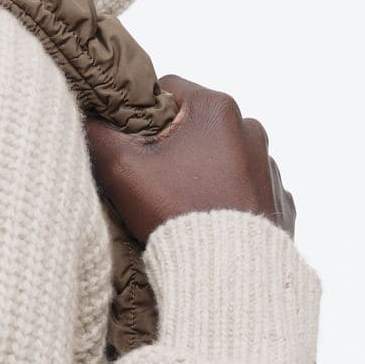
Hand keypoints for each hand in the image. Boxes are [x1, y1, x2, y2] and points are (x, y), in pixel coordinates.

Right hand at [84, 74, 296, 245]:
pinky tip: (213, 222)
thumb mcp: (122, 170)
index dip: (142, 115)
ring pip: (223, 158)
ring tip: (184, 206)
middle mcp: (251, 129)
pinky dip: (229, 200)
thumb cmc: (176, 213)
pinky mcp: (278, 201)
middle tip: (155, 182)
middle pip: (197, 126)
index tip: (133, 146)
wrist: (227, 272)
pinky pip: (247, 190)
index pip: (167, 91)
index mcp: (217, 109)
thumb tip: (86, 118)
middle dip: (174, 147)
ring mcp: (269, 167)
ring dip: (204, 173)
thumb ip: (97, 134)